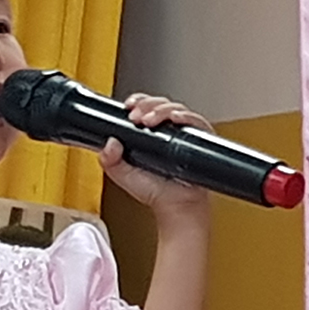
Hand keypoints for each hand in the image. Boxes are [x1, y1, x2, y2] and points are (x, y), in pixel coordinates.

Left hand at [98, 93, 213, 217]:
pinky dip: (186, 116)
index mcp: (149, 133)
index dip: (138, 101)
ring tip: (150, 120)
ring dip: (161, 109)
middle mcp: (167, 130)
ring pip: (176, 108)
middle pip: (159, 103)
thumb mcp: (122, 174)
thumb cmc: (154, 192)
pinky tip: (175, 118)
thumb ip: (109, 160)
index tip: (128, 105)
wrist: (175, 208)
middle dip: (147, 104)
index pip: (145, 106)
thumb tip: (109, 142)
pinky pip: (197, 121)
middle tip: (136, 116)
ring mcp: (183, 134)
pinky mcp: (200, 140)